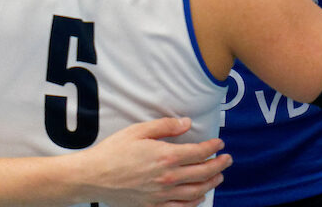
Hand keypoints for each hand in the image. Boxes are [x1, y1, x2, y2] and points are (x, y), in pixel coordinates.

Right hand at [83, 117, 230, 206]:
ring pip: (196, 191)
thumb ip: (165, 126)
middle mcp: (168, 177)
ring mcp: (162, 194)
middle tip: (227, 160)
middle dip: (218, 165)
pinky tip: (199, 196)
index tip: (219, 144)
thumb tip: (187, 123)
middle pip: (202, 173)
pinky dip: (194, 202)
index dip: (212, 148)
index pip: (198, 152)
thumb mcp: (139, 131)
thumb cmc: (114, 151)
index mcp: (165, 156)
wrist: (94, 177)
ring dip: (211, 183)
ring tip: (218, 176)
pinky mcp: (154, 206)